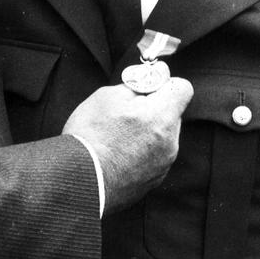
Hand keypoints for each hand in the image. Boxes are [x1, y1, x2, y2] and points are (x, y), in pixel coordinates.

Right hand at [63, 78, 192, 214]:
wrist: (77, 179)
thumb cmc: (89, 135)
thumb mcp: (107, 96)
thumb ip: (135, 84)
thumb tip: (150, 78)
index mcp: (161, 117)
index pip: (182, 88)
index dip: (165, 83)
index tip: (146, 87)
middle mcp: (170, 142)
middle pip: (171, 114)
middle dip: (153, 109)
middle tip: (124, 112)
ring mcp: (163, 164)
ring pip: (162, 136)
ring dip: (147, 132)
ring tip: (116, 136)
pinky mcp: (154, 181)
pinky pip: (154, 156)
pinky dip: (140, 152)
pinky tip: (117, 153)